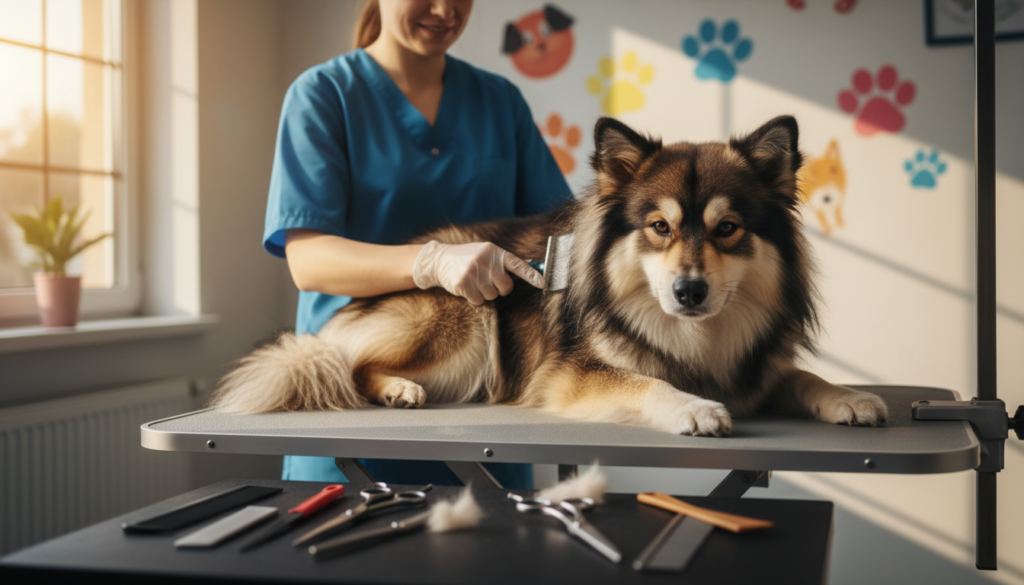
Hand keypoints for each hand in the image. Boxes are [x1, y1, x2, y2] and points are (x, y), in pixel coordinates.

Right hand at [412, 240, 544, 304]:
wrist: (440, 259)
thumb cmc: (468, 258)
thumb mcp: (486, 253)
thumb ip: (505, 262)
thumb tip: (532, 269)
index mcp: (495, 251)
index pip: (518, 264)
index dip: (532, 275)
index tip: (544, 283)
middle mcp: (485, 260)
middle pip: (505, 287)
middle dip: (499, 288)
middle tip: (488, 281)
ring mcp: (473, 271)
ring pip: (492, 296)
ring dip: (485, 293)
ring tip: (474, 281)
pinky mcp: (462, 283)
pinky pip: (478, 301)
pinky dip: (474, 298)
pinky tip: (467, 287)